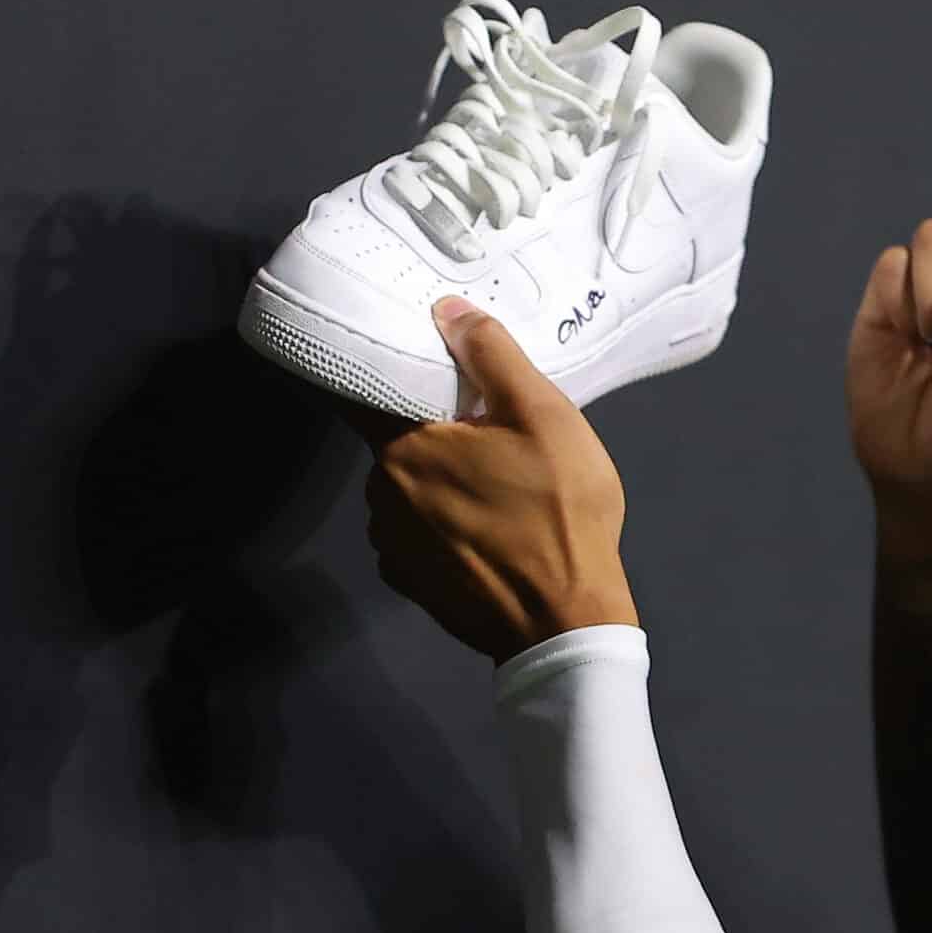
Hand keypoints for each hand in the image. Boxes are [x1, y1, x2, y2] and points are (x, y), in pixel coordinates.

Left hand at [345, 297, 638, 663]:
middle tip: (490, 439)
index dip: (392, 376)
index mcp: (404, 447)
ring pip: (408, 495)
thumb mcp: (544, 417)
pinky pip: (417, 539)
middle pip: (397, 446)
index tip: (420, 369)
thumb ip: (493, 356)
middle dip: (434, 438)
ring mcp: (392, 547)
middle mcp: (381, 495)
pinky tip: (486, 538)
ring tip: (495, 494)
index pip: (367, 393)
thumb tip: (446, 310)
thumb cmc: (558, 512)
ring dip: (438, 488)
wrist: (565, 623)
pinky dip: (442, 532)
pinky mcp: (411, 585)